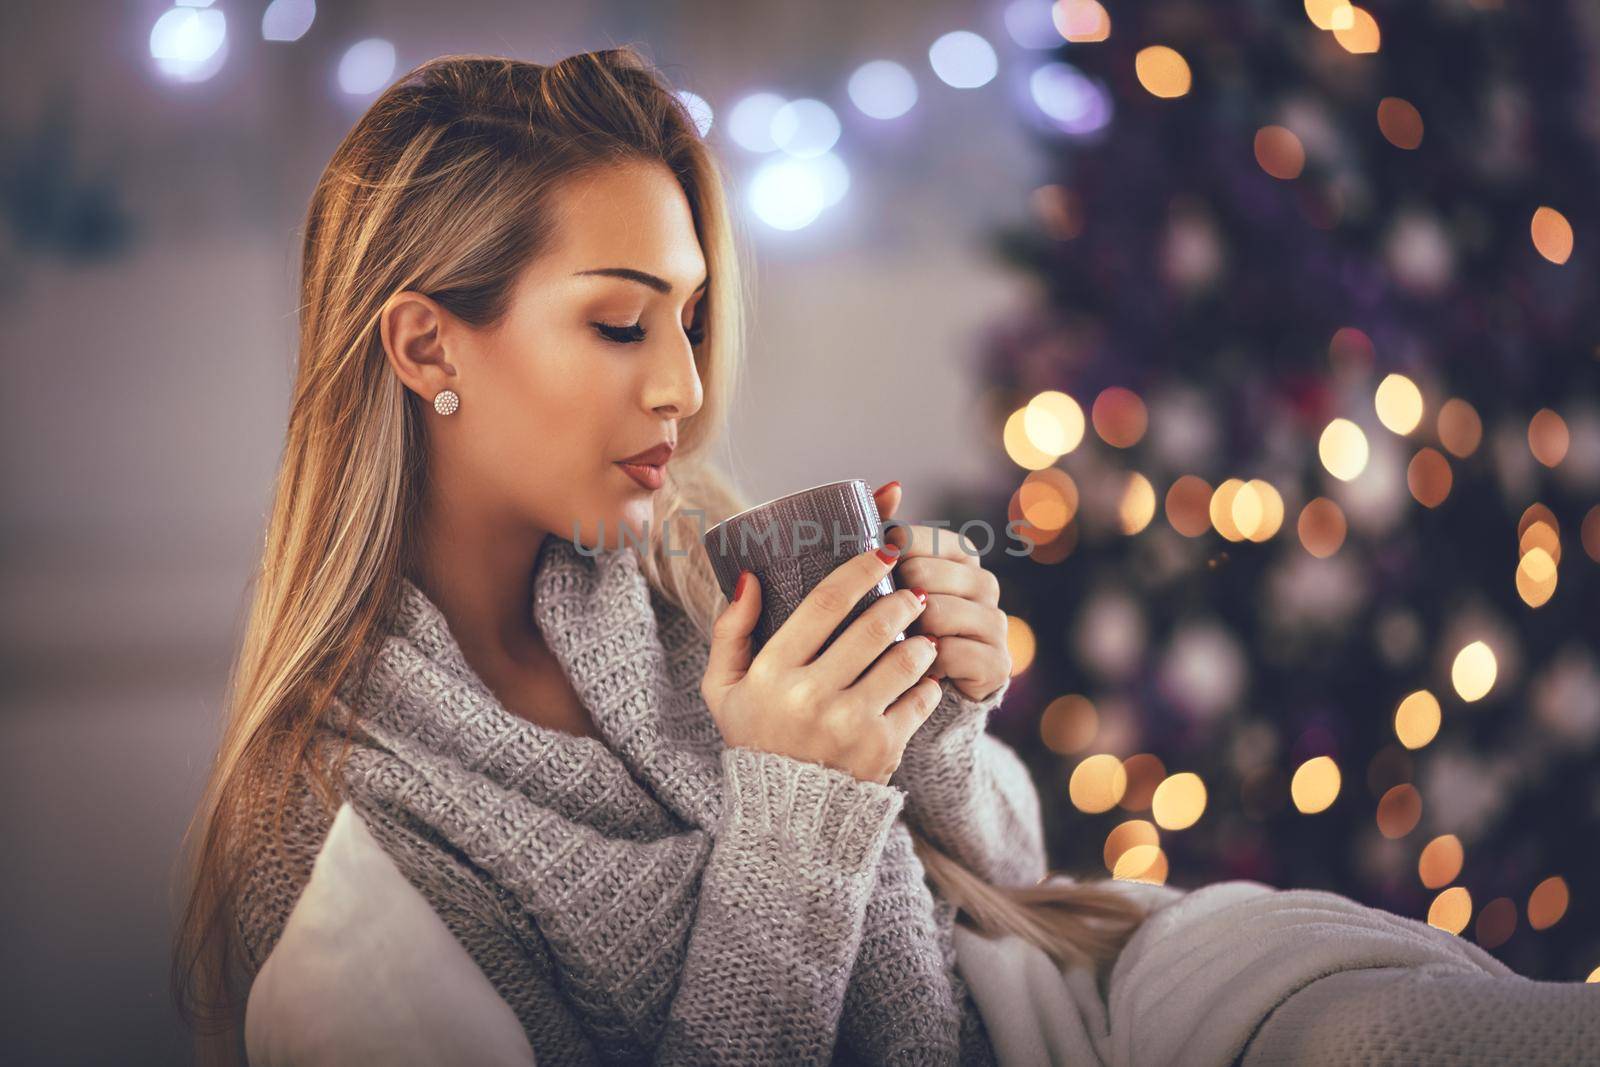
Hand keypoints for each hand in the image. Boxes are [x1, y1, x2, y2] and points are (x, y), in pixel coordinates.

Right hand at [700, 543, 943, 784]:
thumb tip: (749, 577)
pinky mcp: (883, 747)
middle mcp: (811, 696)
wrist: (786, 817)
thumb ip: (730, 632)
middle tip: (913, 594)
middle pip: (873, 626)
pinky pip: (921, 699)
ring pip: (905, 660)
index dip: (859, 569)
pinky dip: (928, 683)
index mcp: (772, 673)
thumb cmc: (756, 739)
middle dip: (902, 601)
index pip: (824, 602)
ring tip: (921, 636)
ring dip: (920, 640)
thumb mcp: (722, 689)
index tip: (882, 552)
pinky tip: (923, 677)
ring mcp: (850, 723)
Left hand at [873, 481, 1010, 704]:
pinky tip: (909, 670)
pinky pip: (950, 652)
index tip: (868, 579)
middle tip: (873, 620)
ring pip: (937, 613)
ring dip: (905, 632)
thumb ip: (883, 528)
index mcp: (960, 553)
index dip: (883, 559)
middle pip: (924, 575)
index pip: (915, 539)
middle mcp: (984, 583)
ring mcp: (995, 623)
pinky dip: (923, 663)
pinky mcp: (996, 663)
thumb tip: (893, 486)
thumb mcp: (882, 577)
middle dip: (892, 598)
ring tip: (888, 647)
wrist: (913, 689)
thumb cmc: (890, 624)